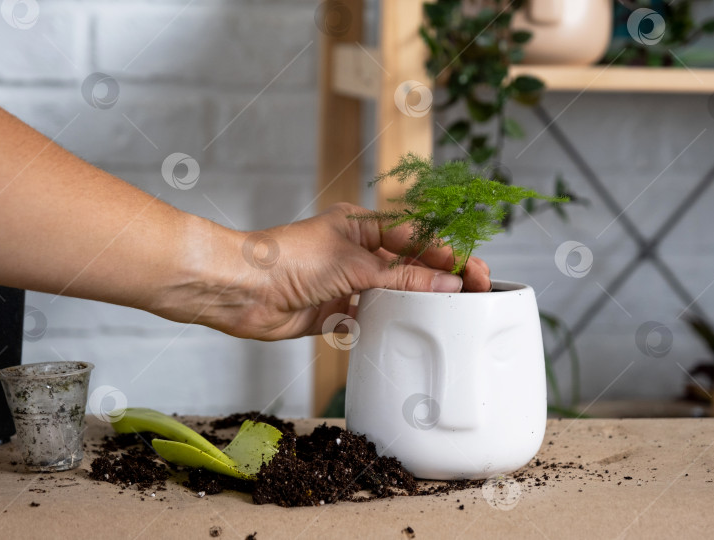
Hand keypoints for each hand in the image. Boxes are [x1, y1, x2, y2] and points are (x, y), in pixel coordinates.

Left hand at [156, 203, 490, 340]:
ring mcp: (344, 283)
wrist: (240, 290)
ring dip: (415, 301)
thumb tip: (447, 283)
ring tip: (449, 313)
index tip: (469, 270)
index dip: (443, 253)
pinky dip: (386, 324)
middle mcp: (355, 253)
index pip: (414, 238)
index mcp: (361, 226)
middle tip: (473, 290)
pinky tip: (406, 330)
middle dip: (438, 277)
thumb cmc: (288, 259)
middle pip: (407, 265)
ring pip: (391, 292)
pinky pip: (369, 318)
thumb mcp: (355, 264)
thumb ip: (403, 277)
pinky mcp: (332, 311)